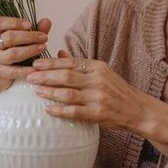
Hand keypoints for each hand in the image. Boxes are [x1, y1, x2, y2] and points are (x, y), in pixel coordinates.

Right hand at [0, 17, 50, 95]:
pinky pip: (14, 70)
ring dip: (30, 50)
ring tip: (43, 48)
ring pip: (12, 53)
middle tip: (44, 38)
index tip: (30, 25)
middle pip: (9, 37)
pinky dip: (27, 69)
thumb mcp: (26, 37)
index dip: (15, 23)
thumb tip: (46, 21)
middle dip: (29, 37)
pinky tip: (37, 66)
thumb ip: (35, 30)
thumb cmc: (17, 49)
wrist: (10, 72)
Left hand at [27, 57, 161, 130]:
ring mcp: (98, 98)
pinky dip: (60, 110)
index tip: (36, 64)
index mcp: (98, 67)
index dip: (51, 63)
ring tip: (35, 90)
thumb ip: (80, 64)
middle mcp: (98, 80)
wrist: (137, 110)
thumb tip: (59, 53)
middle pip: (66, 76)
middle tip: (29, 76)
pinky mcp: (98, 114)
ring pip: (67, 93)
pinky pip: (74, 112)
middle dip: (45, 76)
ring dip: (49, 92)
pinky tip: (48, 109)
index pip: (70, 62)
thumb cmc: (117, 91)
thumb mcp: (101, 72)